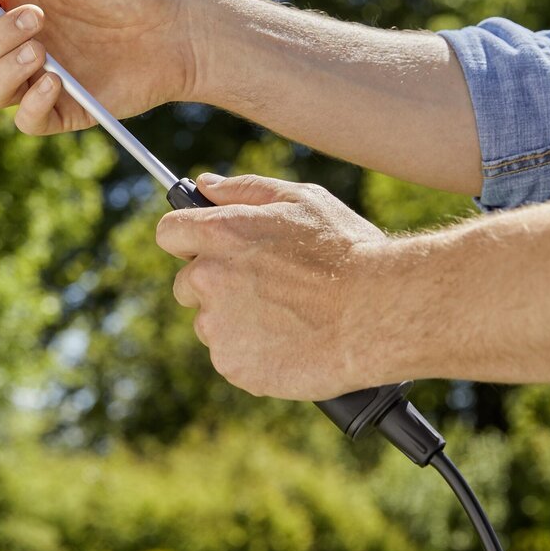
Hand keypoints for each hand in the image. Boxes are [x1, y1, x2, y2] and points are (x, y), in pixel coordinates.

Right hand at [0, 0, 203, 133]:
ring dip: (4, 70)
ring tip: (41, 51)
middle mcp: (28, 43)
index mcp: (23, 4)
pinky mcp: (68, 109)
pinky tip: (56, 81)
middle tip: (36, 18)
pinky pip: (27, 121)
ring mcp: (45, 78)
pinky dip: (31, 104)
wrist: (182, 27)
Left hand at [155, 173, 387, 401]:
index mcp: (220, 232)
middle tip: (264, 288)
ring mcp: (218, 326)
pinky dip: (253, 355)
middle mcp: (209, 277)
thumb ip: (245, 189)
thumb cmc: (348, 251)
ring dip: (235, 323)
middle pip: (187, 284)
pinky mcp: (233, 365)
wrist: (379, 313)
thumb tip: (204, 185)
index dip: (189, 240)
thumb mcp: (303, 200)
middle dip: (215, 285)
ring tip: (287, 318)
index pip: (170, 233)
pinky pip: (231, 358)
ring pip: (210, 324)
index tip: (209, 248)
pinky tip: (289, 344)